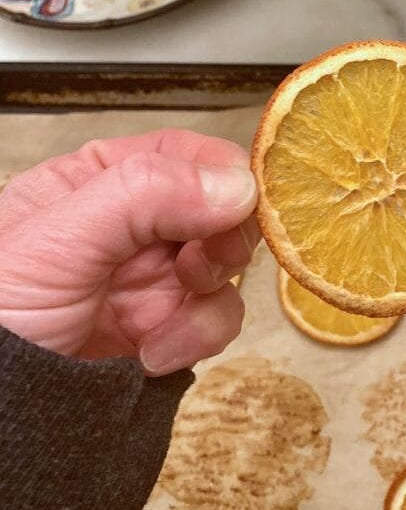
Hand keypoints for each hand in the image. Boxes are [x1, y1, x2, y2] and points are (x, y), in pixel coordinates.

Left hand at [0, 129, 258, 374]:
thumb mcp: (60, 240)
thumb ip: (145, 197)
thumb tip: (241, 186)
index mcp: (99, 181)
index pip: (183, 154)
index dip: (221, 174)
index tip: (242, 204)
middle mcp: (135, 227)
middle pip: (220, 210)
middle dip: (222, 241)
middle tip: (203, 267)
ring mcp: (155, 280)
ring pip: (225, 269)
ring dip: (207, 300)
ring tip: (161, 327)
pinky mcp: (169, 329)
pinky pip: (216, 320)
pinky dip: (196, 339)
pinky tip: (150, 355)